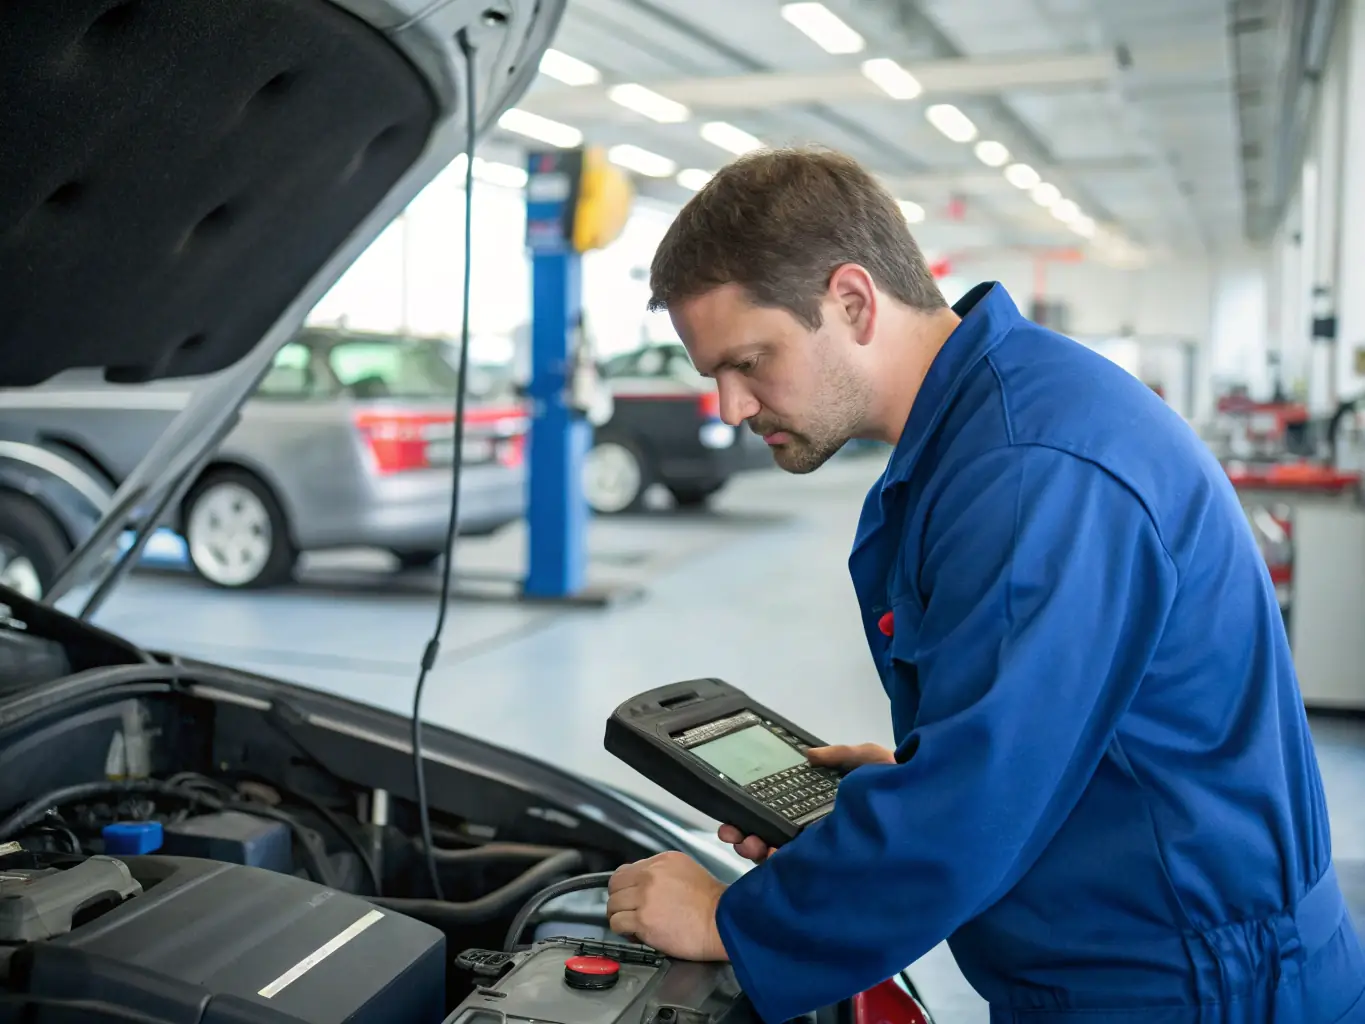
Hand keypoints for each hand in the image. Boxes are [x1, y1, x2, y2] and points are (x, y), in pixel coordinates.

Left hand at [606, 852, 728, 960]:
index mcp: (662, 861)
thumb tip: (644, 883)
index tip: (628, 895)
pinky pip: (617, 923)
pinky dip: (622, 930)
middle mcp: (651, 875)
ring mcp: (645, 897)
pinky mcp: (643, 920)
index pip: (626, 870)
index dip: (625, 886)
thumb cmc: (712, 904)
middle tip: (627, 911)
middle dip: (619, 900)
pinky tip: (634, 933)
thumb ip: (662, 873)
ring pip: (613, 905)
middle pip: (615, 886)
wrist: (722, 923)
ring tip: (632, 923)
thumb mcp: (688, 871)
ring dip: (619, 916)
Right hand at [718, 743, 896, 862]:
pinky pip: (799, 875)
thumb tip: (809, 755)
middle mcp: (824, 836)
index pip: (783, 813)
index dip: (755, 812)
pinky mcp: (836, 874)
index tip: (736, 812)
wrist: (934, 822)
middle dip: (746, 835)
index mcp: (828, 811)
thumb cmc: (907, 793)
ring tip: (748, 843)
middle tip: (733, 832)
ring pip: (780, 857)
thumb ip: (842, 755)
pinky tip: (772, 858)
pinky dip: (779, 868)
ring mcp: (828, 857)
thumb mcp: (873, 761)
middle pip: (774, 836)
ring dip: (755, 849)